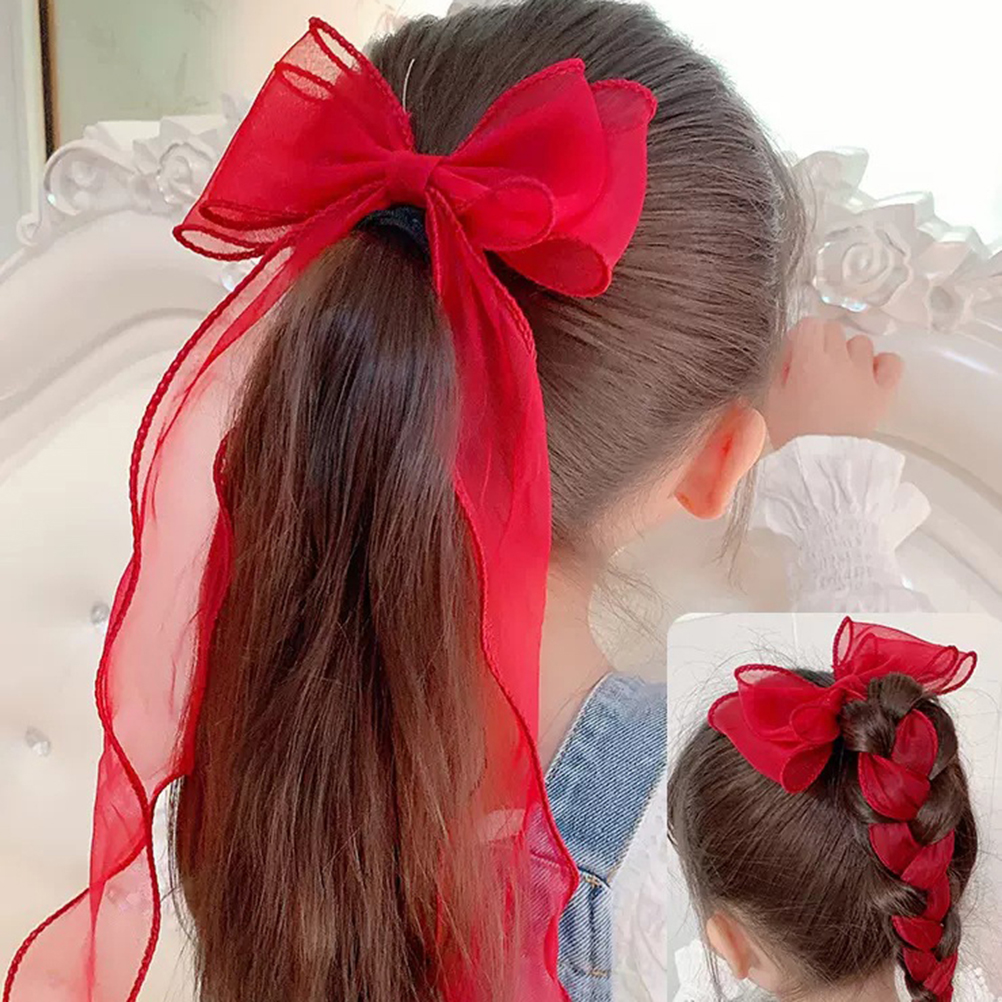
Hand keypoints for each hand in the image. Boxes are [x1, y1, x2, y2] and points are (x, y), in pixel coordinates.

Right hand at [764, 319, 902, 448]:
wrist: (822, 465)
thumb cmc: (793, 435)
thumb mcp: (772, 400)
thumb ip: (780, 370)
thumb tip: (791, 355)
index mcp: (809, 360)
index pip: (808, 324)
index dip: (799, 339)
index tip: (794, 358)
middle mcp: (840, 360)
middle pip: (833, 330)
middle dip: (822, 345)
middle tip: (814, 370)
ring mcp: (866, 374)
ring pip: (860, 343)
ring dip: (849, 354)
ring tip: (840, 377)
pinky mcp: (885, 391)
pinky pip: (891, 361)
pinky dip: (881, 364)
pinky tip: (868, 376)